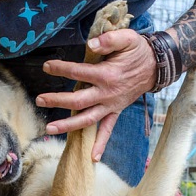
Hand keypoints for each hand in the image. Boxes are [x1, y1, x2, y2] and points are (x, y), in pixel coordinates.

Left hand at [36, 29, 155, 160]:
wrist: (156, 67)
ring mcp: (111, 106)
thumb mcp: (128, 38)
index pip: (79, 73)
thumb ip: (110, 39)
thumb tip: (91, 44)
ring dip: (68, 125)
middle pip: (78, 101)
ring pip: (87, 119)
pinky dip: (101, 144)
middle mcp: (107, 94)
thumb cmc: (138, 51)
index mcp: (107, 75)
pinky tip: (93, 158)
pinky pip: (107, 130)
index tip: (47, 67)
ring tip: (49, 129)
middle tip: (39, 100)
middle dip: (57, 101)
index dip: (62, 69)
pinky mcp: (115, 112)